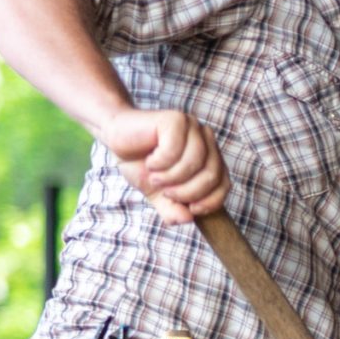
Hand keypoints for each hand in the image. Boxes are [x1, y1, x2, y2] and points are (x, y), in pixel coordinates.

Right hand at [100, 106, 226, 223]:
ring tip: (155, 176)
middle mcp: (205, 140)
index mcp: (209, 157)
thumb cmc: (140, 163)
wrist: (115, 137)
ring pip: (194, 163)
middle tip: (166, 191)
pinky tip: (150, 161)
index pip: (224, 184)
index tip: (192, 210)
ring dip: (170, 177)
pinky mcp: (175, 119)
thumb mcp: (158, 194)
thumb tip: (188, 219)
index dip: (211, 202)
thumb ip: (173, 209)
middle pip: (211, 175)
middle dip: (187, 192)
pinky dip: (160, 162)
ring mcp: (192, 127)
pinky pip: (175, 149)